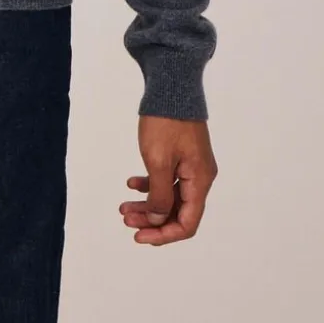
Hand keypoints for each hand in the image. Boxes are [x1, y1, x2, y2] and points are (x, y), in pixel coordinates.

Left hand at [119, 115, 217, 244]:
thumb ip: (159, 195)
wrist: (171, 86)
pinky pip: (167, 179)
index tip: (139, 236)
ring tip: (123, 206)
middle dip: (151, 219)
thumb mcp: (158, 161)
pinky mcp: (182, 155)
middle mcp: (200, 177)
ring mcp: (191, 166)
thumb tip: (158, 219)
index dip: (163, 234)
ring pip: (169, 196)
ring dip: (147, 204)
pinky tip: (131, 183)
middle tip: (125, 219)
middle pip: (177, 211)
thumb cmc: (166, 122)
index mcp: (199, 181)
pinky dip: (150, 184)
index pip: (187, 223)